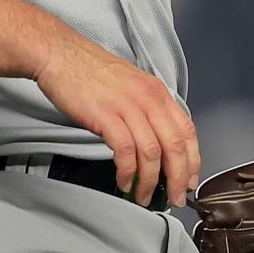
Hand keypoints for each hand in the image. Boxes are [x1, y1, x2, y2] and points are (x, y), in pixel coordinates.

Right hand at [34, 31, 197, 206]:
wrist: (60, 55)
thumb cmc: (89, 71)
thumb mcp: (129, 85)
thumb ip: (145, 109)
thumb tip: (155, 142)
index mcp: (156, 91)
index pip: (187, 130)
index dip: (192, 160)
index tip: (188, 179)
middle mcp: (147, 98)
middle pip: (174, 146)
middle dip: (178, 178)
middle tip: (174, 197)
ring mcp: (127, 106)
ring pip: (152, 152)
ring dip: (150, 181)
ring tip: (144, 196)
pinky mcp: (106, 115)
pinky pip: (125, 151)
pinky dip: (128, 172)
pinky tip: (124, 181)